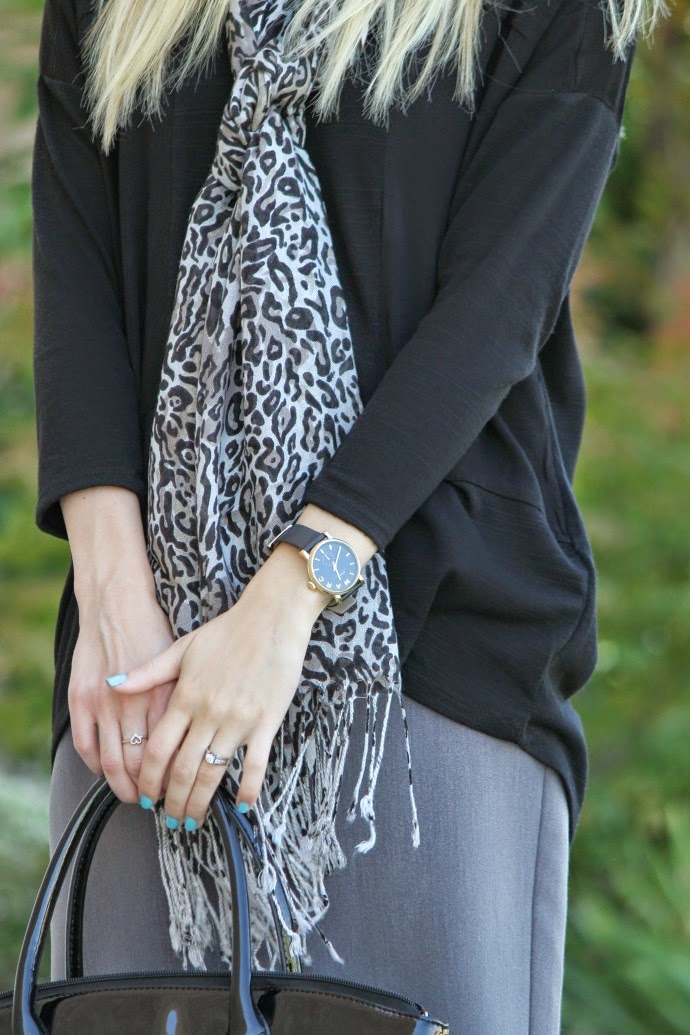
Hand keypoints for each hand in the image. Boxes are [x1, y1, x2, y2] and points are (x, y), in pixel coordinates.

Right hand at [69, 574, 175, 802]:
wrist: (118, 602)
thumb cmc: (154, 631)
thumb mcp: (183, 663)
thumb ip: (184, 700)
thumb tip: (198, 736)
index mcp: (164, 696)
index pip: (171, 752)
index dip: (176, 777)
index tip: (184, 789)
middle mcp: (134, 704)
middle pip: (142, 765)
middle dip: (152, 790)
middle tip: (161, 803)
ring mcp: (103, 704)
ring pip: (113, 763)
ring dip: (124, 786)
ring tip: (136, 797)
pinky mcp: (81, 699)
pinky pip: (86, 747)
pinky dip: (96, 767)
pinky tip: (108, 772)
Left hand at [108, 555, 325, 828]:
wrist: (272, 618)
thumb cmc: (227, 631)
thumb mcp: (182, 648)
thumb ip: (148, 673)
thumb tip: (113, 685)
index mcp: (185, 697)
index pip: (157, 750)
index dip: (148, 778)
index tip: (146, 796)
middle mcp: (208, 713)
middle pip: (182, 769)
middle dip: (172, 800)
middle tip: (169, 819)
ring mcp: (238, 720)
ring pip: (213, 773)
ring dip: (200, 802)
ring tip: (193, 820)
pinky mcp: (266, 722)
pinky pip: (255, 764)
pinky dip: (248, 789)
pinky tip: (241, 806)